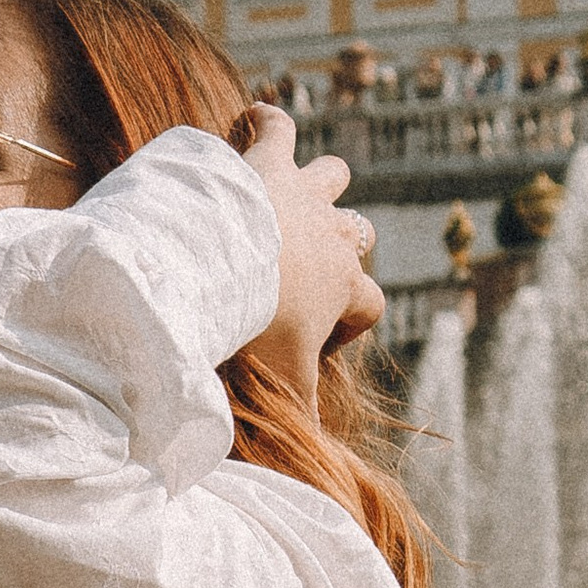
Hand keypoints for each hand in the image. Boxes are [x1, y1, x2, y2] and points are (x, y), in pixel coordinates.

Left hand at [233, 105, 383, 405]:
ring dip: (319, 182)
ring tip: (300, 189)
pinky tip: (253, 119)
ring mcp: (302, 194)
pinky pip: (274, 126)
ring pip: (331, 176)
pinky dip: (266, 122)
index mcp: (343, 287)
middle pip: (358, 234)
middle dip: (342, 246)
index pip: (369, 305)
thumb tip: (323, 469)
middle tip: (308, 263)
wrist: (219, 266)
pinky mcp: (267, 161)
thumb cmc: (254, 329)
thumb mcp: (284, 382)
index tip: (317, 340)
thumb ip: (303, 416)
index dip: (348, 323)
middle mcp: (334, 235)